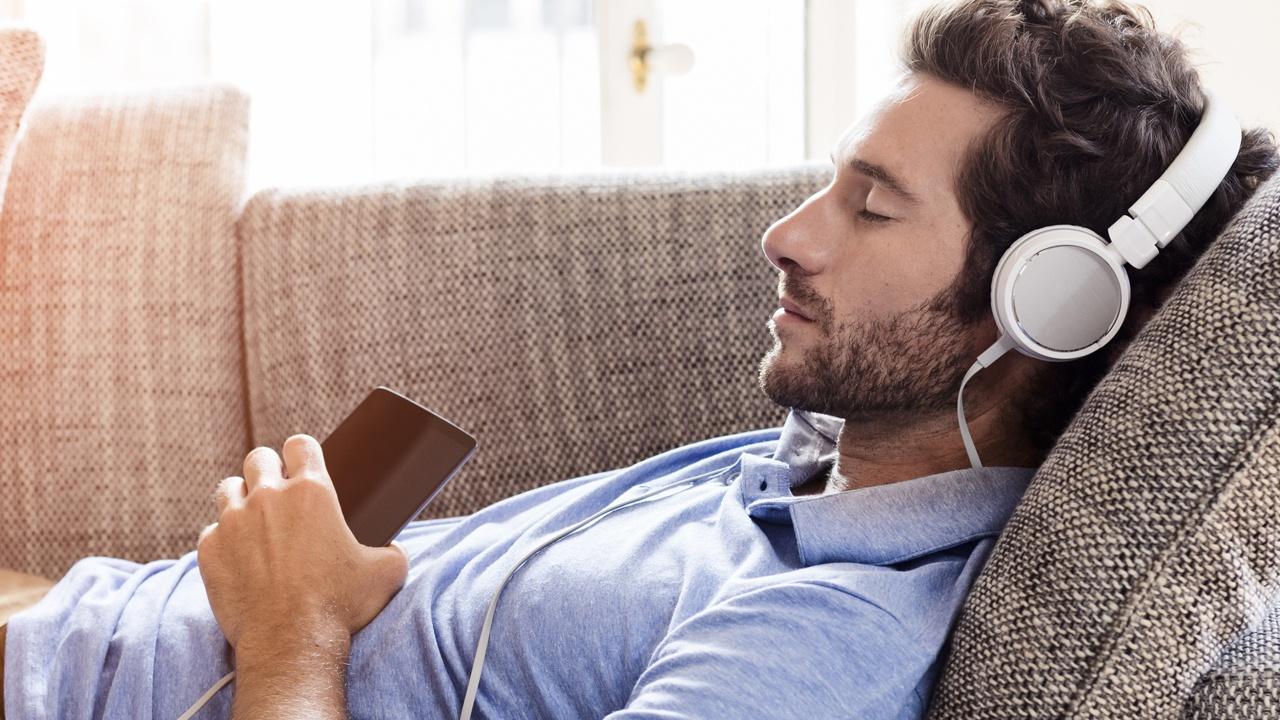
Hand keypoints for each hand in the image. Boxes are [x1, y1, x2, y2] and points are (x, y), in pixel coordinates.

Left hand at [197, 434, 408, 654]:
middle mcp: (269, 497)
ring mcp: (233, 521)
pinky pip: (211, 530)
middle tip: (278, 493)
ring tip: (254, 521)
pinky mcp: (209, 549)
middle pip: (259, 458)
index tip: (303, 463)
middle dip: (269, 469)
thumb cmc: (340, 606)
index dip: (302, 451)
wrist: (292, 642)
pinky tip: (238, 556)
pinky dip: (223, 539)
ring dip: (241, 498)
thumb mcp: (387, 572)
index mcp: (313, 492)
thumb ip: (392, 550)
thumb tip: (391, 548)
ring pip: (229, 487)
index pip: (300, 444)